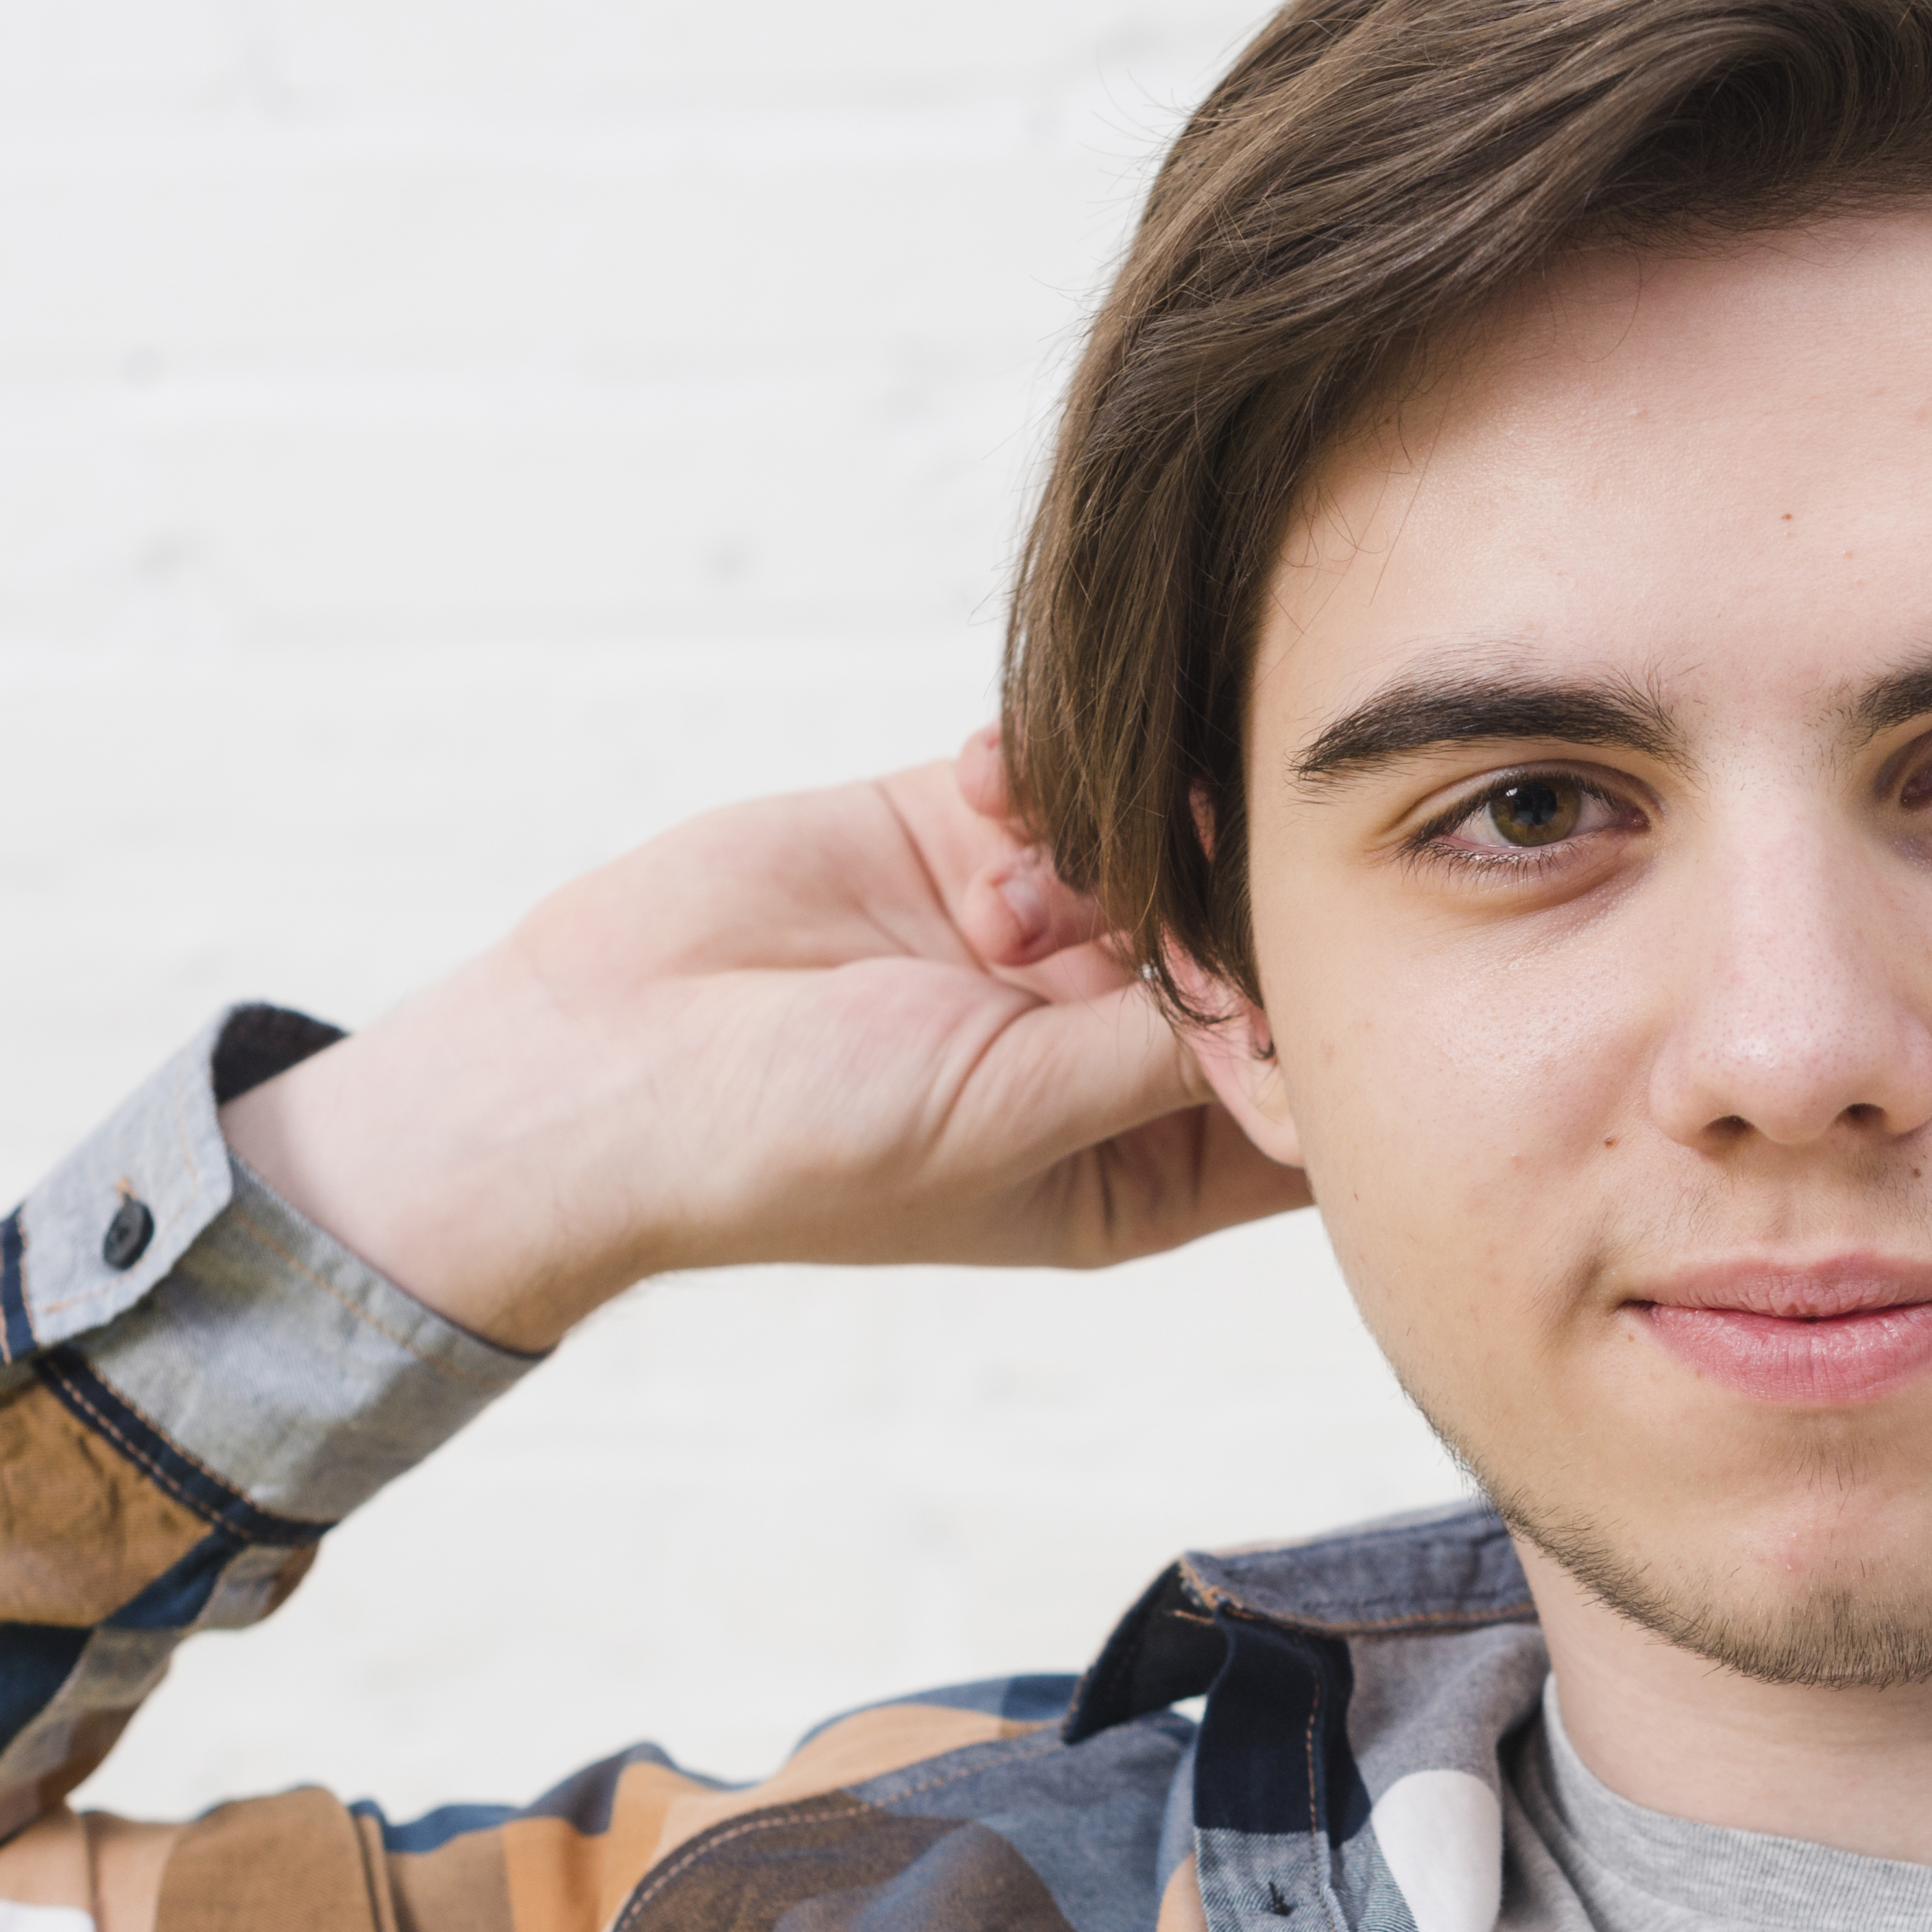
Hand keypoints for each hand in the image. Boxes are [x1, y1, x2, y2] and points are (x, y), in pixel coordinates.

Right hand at [219, 732, 1307, 1347]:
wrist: (601, 1062)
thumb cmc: (797, 1144)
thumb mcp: (1012, 1115)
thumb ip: (1164, 1046)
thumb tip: (1307, 994)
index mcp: (1139, 1164)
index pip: (1299, 1097)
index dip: (1330, 1024)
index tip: (1306, 964)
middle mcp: (1103, 1049)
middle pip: (1245, 949)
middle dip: (1220, 896)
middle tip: (1169, 871)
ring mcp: (1037, 936)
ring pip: (1161, 843)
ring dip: (1115, 828)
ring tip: (1018, 870)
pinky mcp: (964, 837)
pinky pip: (1060, 774)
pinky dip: (1041, 766)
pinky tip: (980, 791)